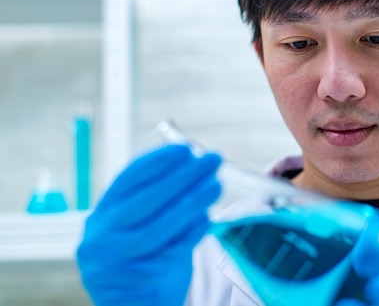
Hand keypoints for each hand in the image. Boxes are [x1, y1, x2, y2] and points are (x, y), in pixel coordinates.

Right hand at [76, 144, 221, 305]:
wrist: (133, 304)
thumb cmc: (143, 255)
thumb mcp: (139, 223)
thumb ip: (158, 197)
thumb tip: (194, 162)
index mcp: (103, 213)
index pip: (127, 179)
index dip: (157, 160)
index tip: (185, 148)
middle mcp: (102, 235)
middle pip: (145, 200)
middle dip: (183, 176)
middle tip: (213, 159)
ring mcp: (116, 260)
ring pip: (158, 226)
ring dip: (192, 201)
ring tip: (216, 185)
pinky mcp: (137, 279)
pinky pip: (171, 250)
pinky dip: (192, 231)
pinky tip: (208, 218)